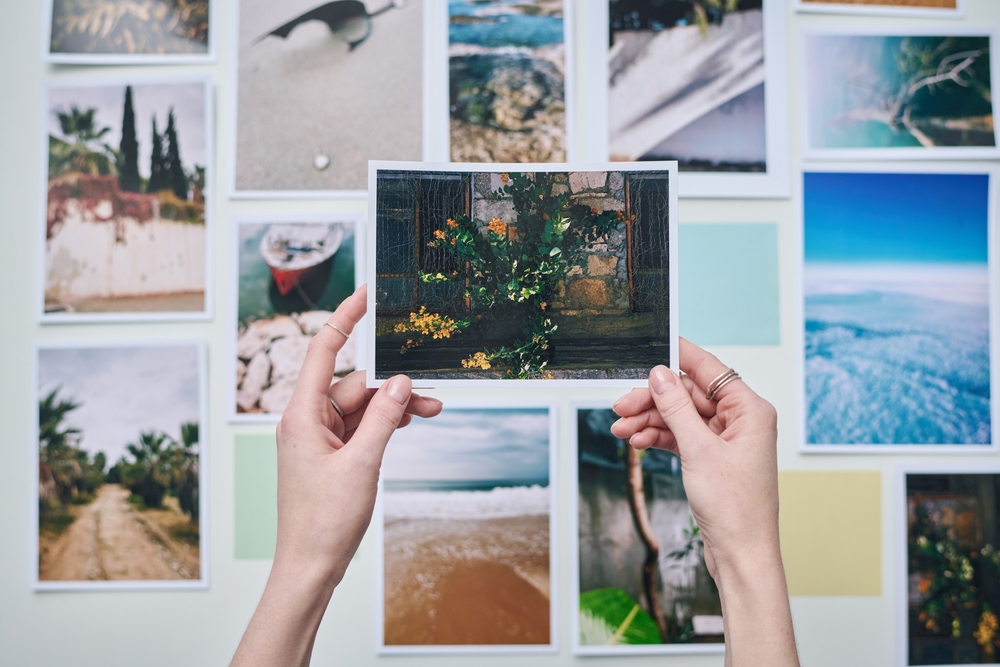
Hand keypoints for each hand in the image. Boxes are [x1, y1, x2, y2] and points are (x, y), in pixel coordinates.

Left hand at [231, 285, 441, 666]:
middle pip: (354, 384)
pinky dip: (383, 425)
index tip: (366, 293)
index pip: (324, 351)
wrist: (310, 566)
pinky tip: (409, 425)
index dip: (345, 318)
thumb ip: (382, 418)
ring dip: (393, 409)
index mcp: (301, 415)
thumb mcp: (362, 463)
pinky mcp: (330, 455)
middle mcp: (306, 420)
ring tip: (432, 414)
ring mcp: (318, 439)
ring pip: (362, 408)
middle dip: (393, 387)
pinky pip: (359, 427)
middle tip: (432, 395)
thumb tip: (400, 381)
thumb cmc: (324, 520)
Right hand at [610, 338, 777, 579]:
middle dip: (653, 401)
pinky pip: (682, 437)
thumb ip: (676, 408)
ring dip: (650, 421)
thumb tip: (659, 375)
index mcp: (750, 410)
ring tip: (622, 430)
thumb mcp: (698, 450)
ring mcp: (726, 440)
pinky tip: (638, 442)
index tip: (651, 346)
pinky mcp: (713, 458)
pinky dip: (659, 438)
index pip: (710, 370)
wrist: (740, 554)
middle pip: (689, 395)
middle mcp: (741, 421)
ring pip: (681, 417)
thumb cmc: (735, 507)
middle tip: (621, 407)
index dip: (678, 357)